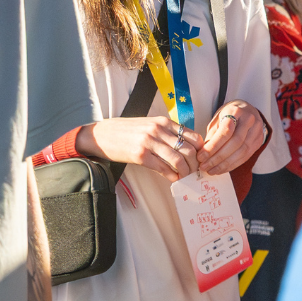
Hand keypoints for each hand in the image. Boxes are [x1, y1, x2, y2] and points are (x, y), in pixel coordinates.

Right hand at [76, 116, 202, 181]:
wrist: (101, 135)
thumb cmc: (126, 131)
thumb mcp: (149, 124)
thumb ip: (167, 132)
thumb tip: (186, 147)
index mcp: (163, 122)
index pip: (193, 136)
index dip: (200, 151)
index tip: (199, 160)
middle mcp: (158, 130)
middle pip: (188, 149)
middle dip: (195, 164)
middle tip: (195, 172)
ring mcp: (149, 142)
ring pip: (178, 159)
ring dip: (184, 172)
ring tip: (184, 177)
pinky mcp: (140, 155)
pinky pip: (162, 168)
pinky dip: (171, 175)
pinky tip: (173, 179)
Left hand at [198, 101, 269, 175]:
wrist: (246, 111)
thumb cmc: (228, 115)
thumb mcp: (217, 120)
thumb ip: (212, 135)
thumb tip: (204, 155)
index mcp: (236, 111)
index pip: (225, 131)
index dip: (213, 146)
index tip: (201, 157)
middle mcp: (249, 120)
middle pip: (235, 143)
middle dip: (218, 158)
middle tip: (205, 166)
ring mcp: (256, 131)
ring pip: (242, 152)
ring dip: (225, 164)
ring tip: (211, 170)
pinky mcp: (259, 141)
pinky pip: (246, 156)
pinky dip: (232, 165)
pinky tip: (222, 169)